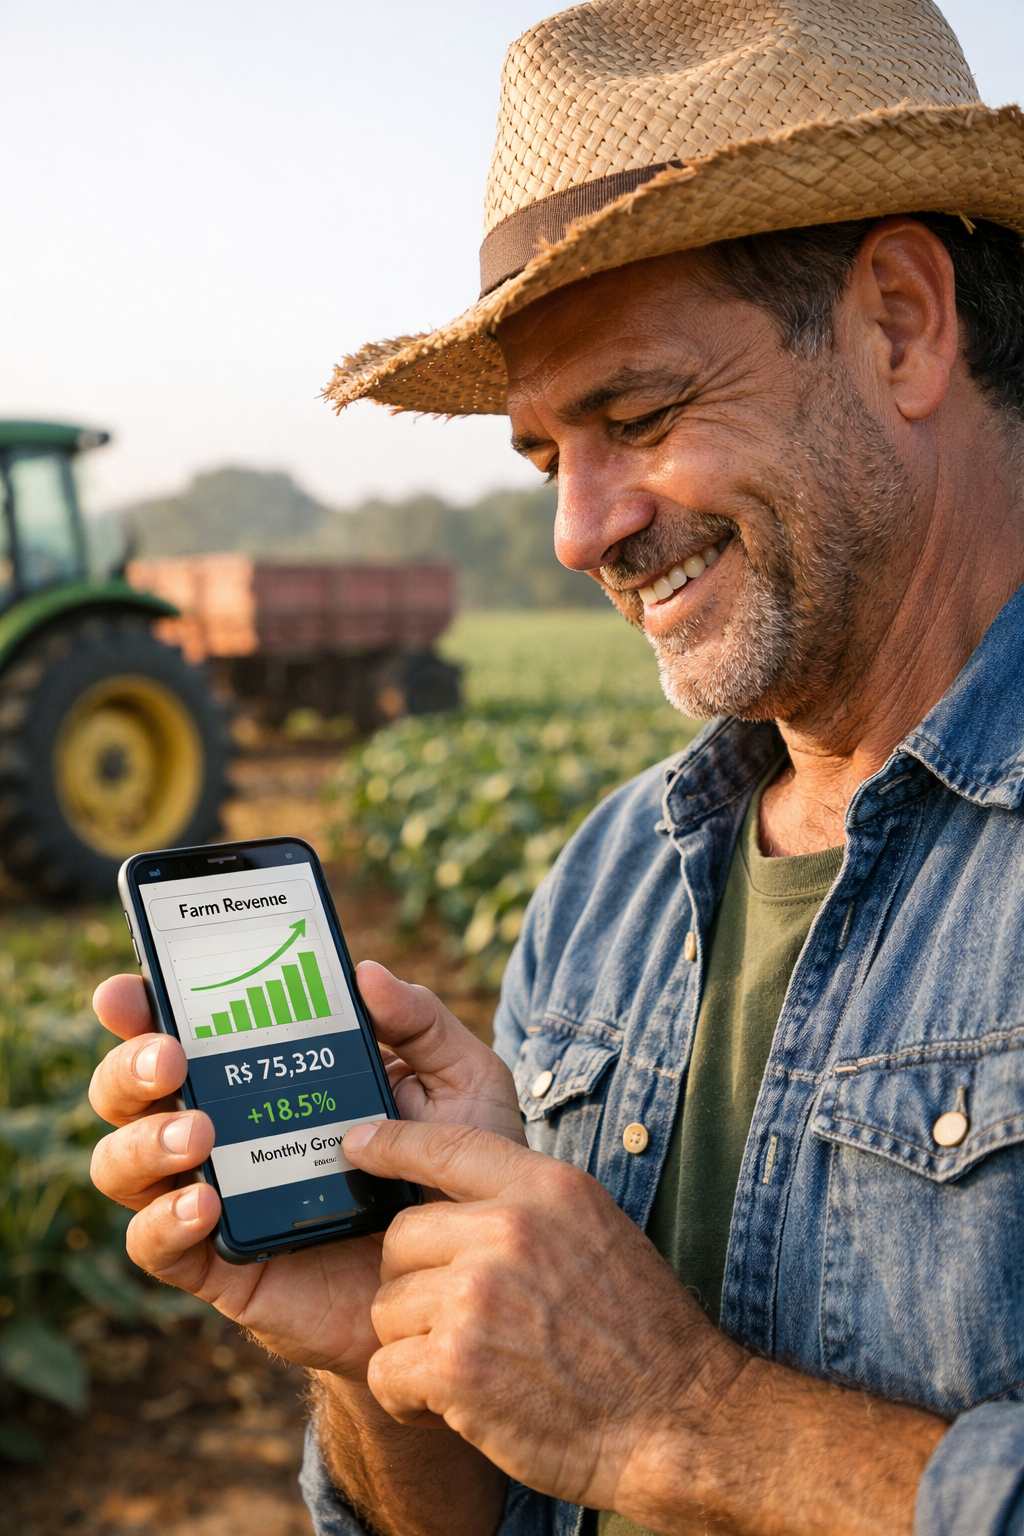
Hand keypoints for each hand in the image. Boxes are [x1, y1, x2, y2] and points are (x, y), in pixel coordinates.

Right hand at [88, 962, 524, 1380]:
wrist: (462, 1286)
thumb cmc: (452, 1173)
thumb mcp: (458, 1084)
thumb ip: (420, 1022)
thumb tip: (365, 973)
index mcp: (265, 1073)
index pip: (183, 1027)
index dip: (141, 1004)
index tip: (129, 988)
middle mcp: (224, 1128)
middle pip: (130, 1091)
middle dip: (129, 1066)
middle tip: (172, 1057)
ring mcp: (214, 1196)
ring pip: (123, 1164)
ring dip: (144, 1141)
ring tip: (199, 1132)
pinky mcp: (221, 1265)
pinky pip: (157, 1246)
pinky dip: (164, 1221)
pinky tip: (205, 1203)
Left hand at [341, 1118, 739, 1514]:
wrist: (679, 1419)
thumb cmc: (641, 1332)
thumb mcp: (595, 1231)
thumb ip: (529, 1207)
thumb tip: (460, 1200)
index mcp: (547, 1189)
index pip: (448, 1145)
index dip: (392, 1142)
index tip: (357, 1142)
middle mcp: (509, 1231)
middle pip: (401, 1238)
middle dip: (414, 1285)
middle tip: (457, 1325)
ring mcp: (479, 1297)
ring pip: (387, 1308)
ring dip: (414, 1347)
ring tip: (471, 1369)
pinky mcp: (458, 1366)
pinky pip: (385, 1371)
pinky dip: (408, 1397)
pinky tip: (453, 1406)